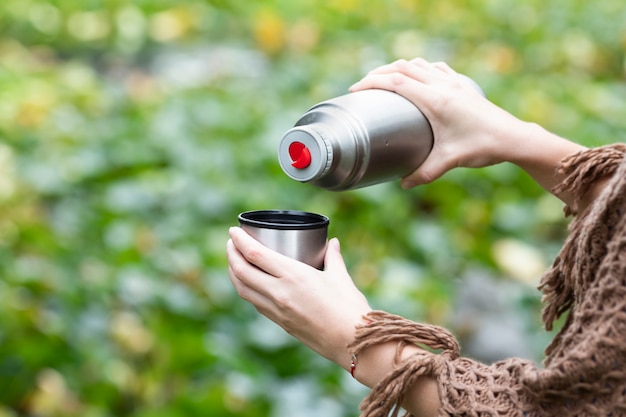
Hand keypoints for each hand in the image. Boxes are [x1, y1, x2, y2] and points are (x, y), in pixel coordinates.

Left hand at [226, 227, 371, 367]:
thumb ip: (333, 257)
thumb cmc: (349, 308)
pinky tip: (250, 283)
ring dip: (234, 272)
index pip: (255, 254)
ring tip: (234, 261)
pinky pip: (254, 302)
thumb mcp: (340, 277)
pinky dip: (246, 288)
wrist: (351, 343)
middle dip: (231, 254)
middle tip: (231, 243)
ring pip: (243, 289)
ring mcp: (277, 310)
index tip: (233, 230)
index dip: (239, 241)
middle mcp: (279, 292)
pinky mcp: (280, 322)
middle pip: (241, 271)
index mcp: (293, 275)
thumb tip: (332, 243)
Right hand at [349, 58, 534, 186]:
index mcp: (435, 100)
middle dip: (379, 73)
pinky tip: (418, 77)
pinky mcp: (462, 85)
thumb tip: (404, 184)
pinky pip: (435, 67)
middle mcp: (442, 85)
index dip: (372, 82)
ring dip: (398, 68)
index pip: (396, 81)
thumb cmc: (483, 146)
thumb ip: (423, 173)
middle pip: (402, 68)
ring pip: (418, 64)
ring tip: (385, 80)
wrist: (513, 137)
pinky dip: (419, 68)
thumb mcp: (449, 161)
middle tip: (364, 85)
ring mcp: (453, 82)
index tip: (356, 90)